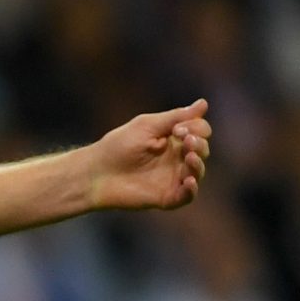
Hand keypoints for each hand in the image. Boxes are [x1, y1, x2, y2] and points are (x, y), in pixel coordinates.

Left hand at [88, 99, 210, 211]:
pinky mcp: (165, 196)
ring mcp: (172, 178)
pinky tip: (189, 181)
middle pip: (202, 150)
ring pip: (197, 171)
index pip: (199, 131)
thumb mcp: (147, 126)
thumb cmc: (117, 146)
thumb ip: (175, 117)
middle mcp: (176, 158)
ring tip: (190, 156)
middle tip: (186, 140)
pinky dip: (191, 189)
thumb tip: (204, 103)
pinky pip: (186, 196)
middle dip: (199, 144)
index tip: (178, 129)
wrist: (95, 172)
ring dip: (198, 163)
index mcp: (173, 139)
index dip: (196, 128)